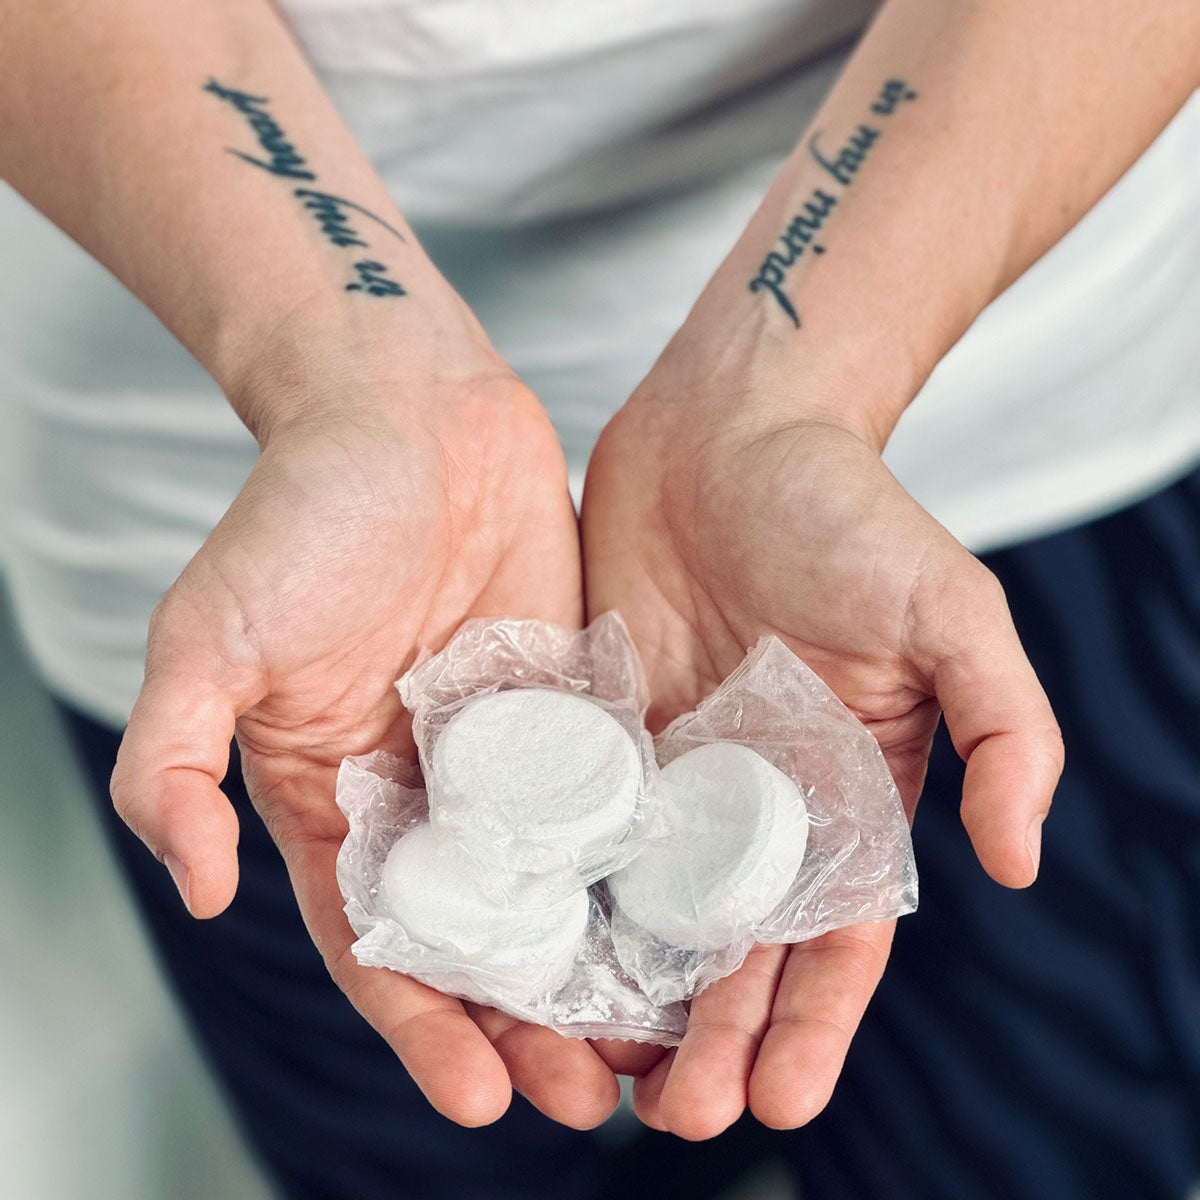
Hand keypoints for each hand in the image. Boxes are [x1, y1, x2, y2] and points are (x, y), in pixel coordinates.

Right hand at [111, 360, 622, 1129]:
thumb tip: (191, 890)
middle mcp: (426, 790)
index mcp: (336, 795)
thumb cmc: (302, 514)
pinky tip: (684, 920)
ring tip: (648, 1042)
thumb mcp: (207, 637)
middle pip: (481, 935)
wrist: (408, 413)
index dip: (422, 1026)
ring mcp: (507, 751)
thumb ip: (177, 763)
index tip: (475, 1100)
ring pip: (557, 885)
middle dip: (524, 1022)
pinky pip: (610, 800)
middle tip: (586, 1096)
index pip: (379, 941)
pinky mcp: (575, 703)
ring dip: (593, 965)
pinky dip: (639, 867)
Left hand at [582, 376, 1062, 1137]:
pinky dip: (565, 899)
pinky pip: (580, 830)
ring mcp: (673, 770)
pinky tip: (534, 960)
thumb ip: (1007, 729)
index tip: (780, 1101)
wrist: (731, 428)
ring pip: (650, 909)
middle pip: (737, 945)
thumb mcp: (951, 610)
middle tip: (674, 1119)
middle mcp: (759, 799)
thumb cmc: (847, 509)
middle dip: (714, 1036)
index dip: (815, 1021)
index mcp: (848, 792)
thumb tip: (1018, 864)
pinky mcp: (601, 729)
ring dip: (632, 996)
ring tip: (599, 1080)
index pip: (839, 936)